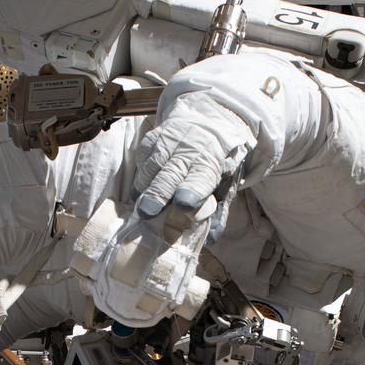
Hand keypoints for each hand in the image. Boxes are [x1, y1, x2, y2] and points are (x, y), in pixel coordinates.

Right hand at [132, 93, 253, 224]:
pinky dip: (141, 176)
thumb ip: (217, 212)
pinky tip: (142, 187)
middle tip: (147, 213)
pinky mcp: (152, 138)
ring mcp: (169, 141)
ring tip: (140, 204)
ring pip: (152, 166)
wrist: (206, 125)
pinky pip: (142, 158)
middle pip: (171, 174)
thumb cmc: (213, 164)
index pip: (200, 178)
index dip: (192, 191)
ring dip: (145, 188)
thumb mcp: (224, 185)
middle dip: (158, 194)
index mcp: (210, 164)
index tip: (184, 205)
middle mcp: (189, 150)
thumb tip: (211, 240)